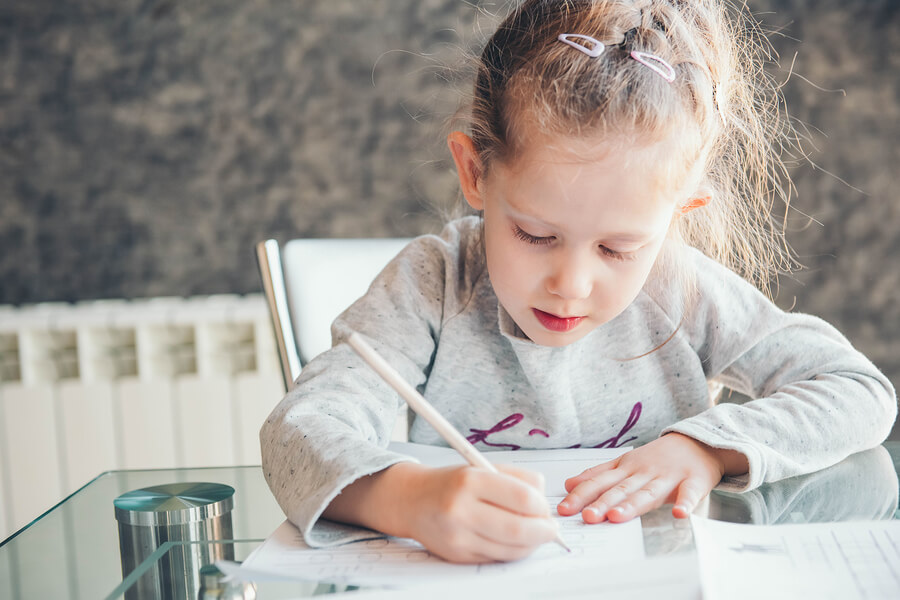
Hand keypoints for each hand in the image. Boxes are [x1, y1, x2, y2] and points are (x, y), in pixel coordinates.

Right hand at [324, 462, 559, 563]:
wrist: (411, 500)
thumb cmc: (452, 482)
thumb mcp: (481, 467)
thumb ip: (517, 478)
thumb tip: (544, 497)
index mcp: (470, 481)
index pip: (521, 497)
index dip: (542, 506)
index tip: (547, 508)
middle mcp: (461, 509)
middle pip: (518, 528)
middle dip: (543, 531)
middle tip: (551, 528)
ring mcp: (457, 536)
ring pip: (510, 549)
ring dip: (531, 544)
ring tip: (535, 534)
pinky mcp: (456, 555)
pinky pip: (496, 558)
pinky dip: (512, 551)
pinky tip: (514, 541)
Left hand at [557, 433, 747, 522]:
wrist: (697, 442)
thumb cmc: (658, 458)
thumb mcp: (625, 462)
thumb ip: (598, 474)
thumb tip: (568, 485)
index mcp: (626, 468)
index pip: (599, 482)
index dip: (581, 495)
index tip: (564, 509)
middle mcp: (644, 472)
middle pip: (621, 489)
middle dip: (602, 503)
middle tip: (587, 516)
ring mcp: (669, 476)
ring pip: (648, 492)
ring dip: (633, 505)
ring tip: (617, 516)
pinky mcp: (694, 481)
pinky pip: (690, 493)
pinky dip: (686, 503)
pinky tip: (679, 514)